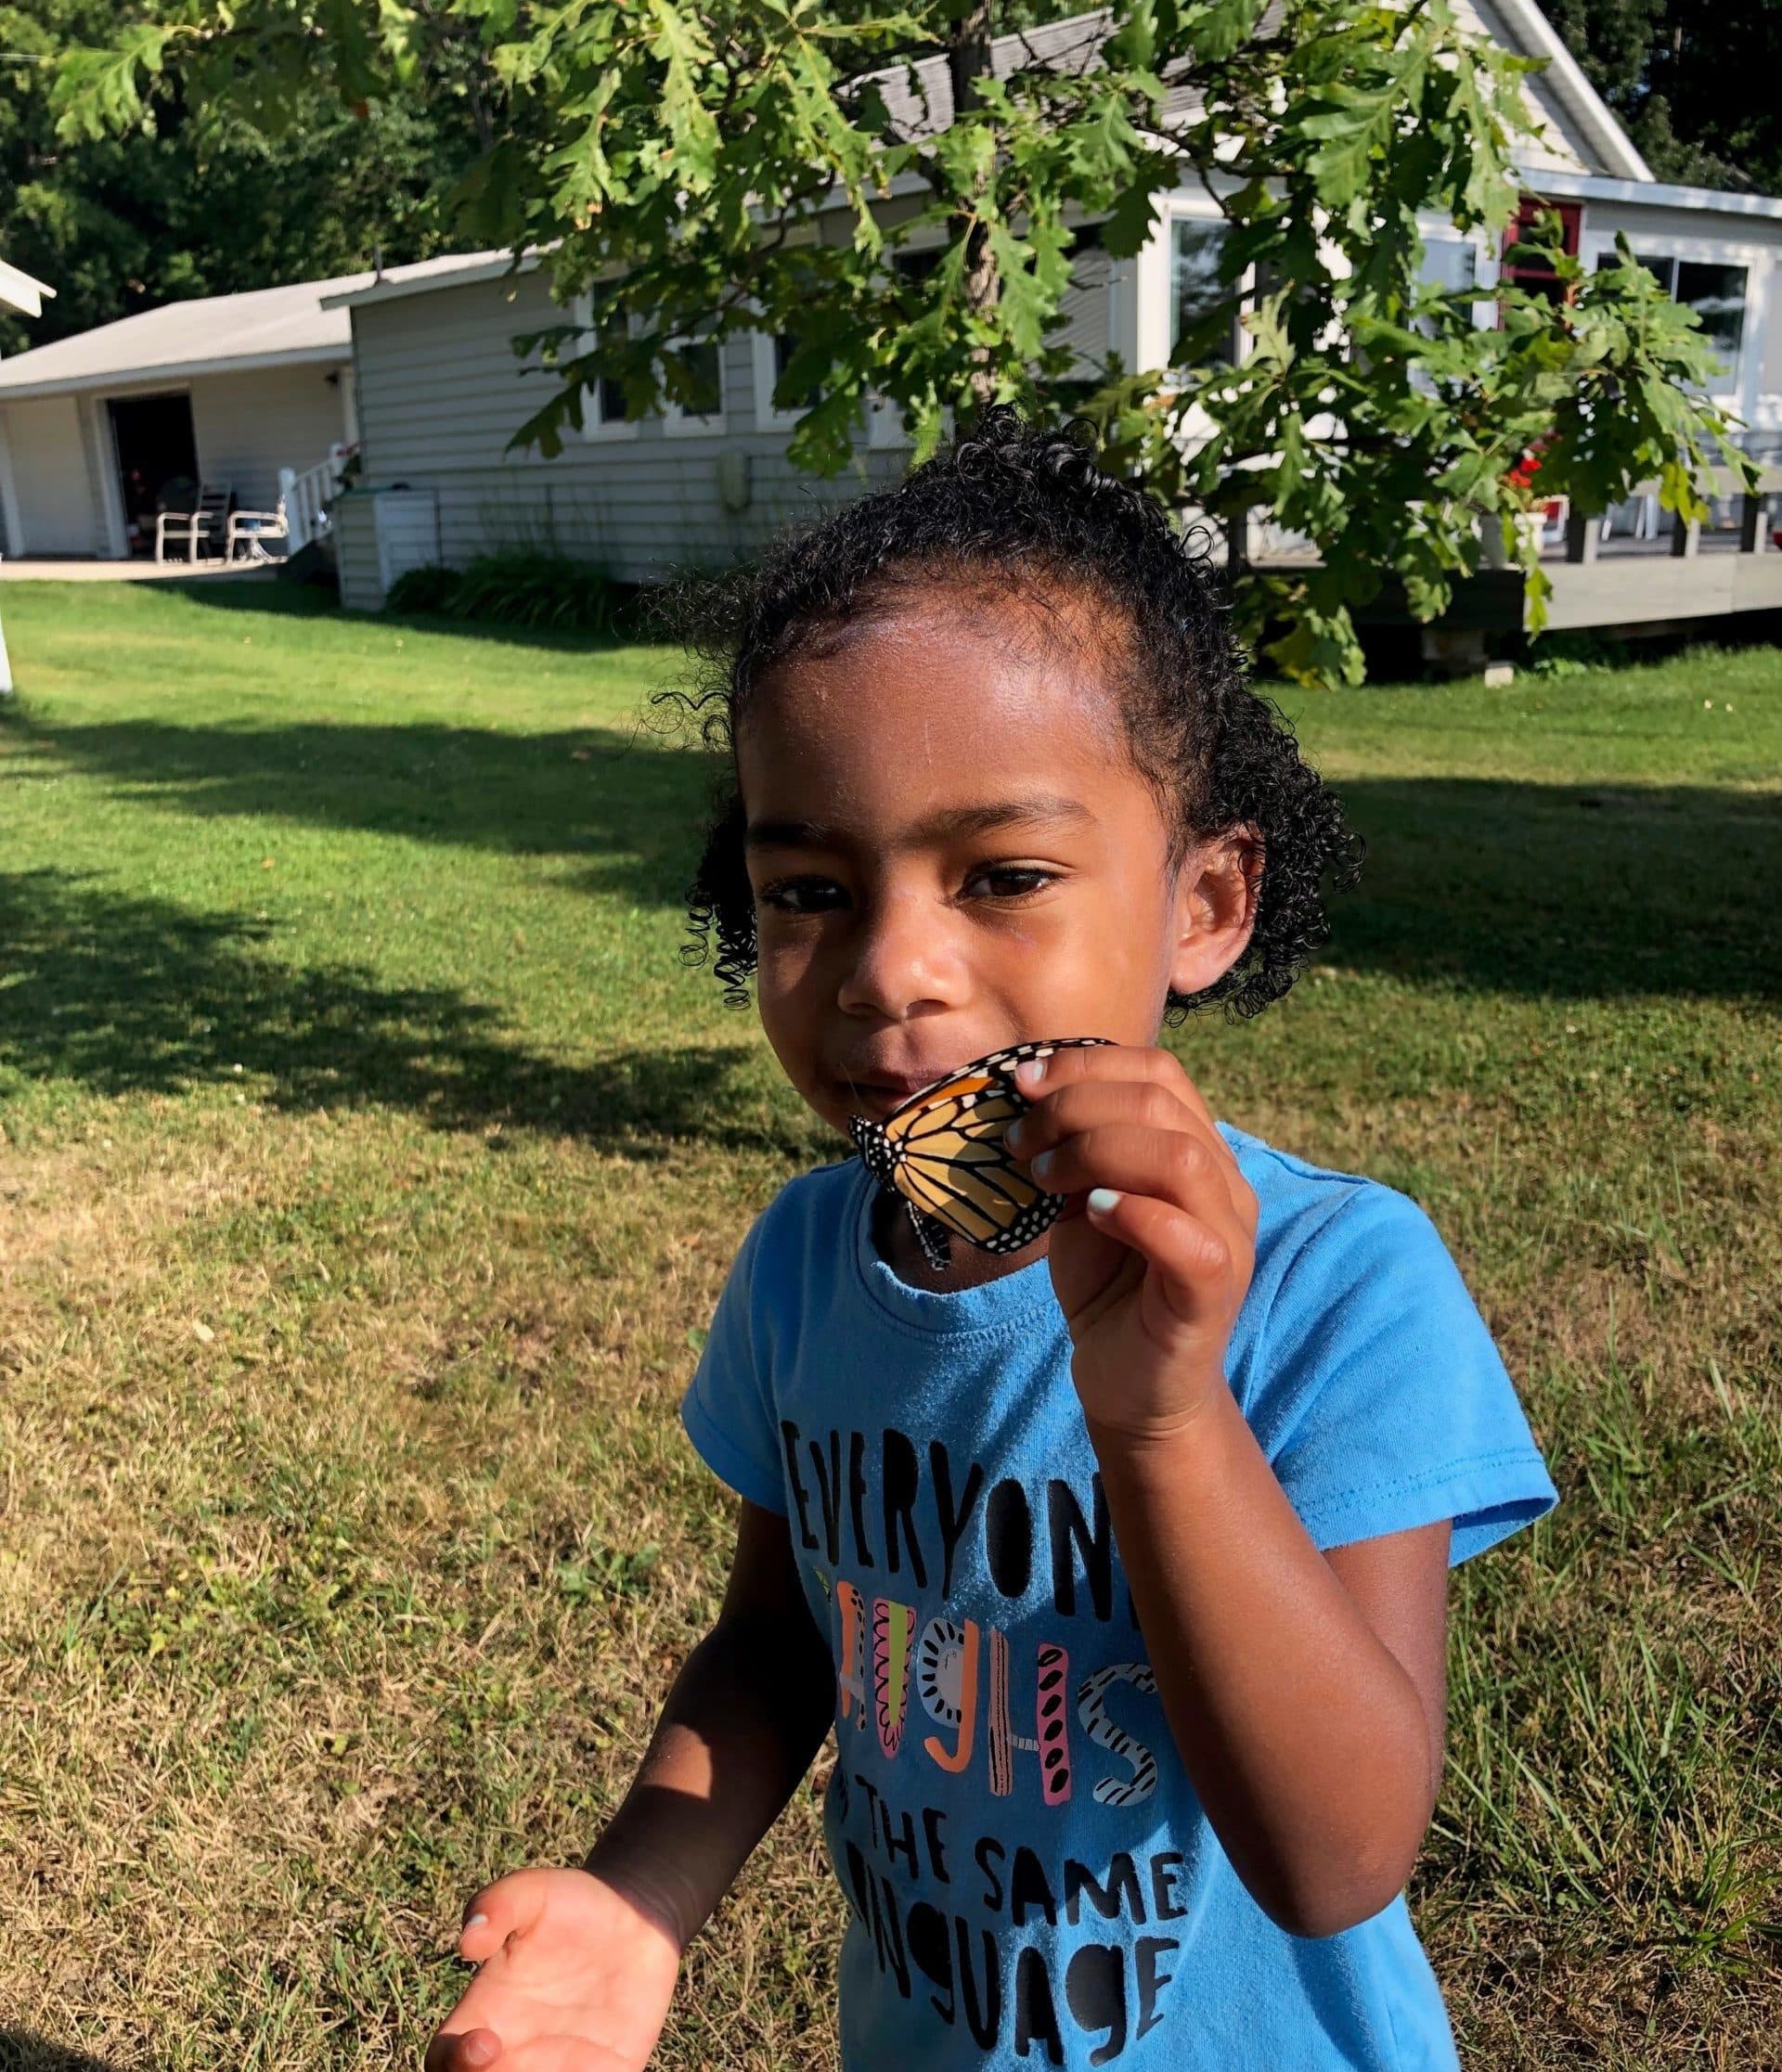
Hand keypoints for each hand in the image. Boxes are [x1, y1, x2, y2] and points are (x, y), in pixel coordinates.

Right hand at [425, 1865, 681, 2071]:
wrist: (634, 1914)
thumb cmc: (571, 1903)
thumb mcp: (533, 1891)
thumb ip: (497, 1904)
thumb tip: (468, 1942)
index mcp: (486, 2013)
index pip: (446, 2058)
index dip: (452, 2062)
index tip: (484, 2042)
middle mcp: (517, 2049)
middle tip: (517, 2063)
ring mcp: (561, 2065)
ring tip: (558, 2067)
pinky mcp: (609, 2070)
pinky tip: (597, 2068)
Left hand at [1006, 1043, 1256, 1443]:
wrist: (1130, 1385)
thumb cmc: (1107, 1284)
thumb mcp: (1081, 1197)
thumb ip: (1074, 1146)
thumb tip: (1026, 1091)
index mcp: (1198, 1150)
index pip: (1159, 1071)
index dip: (1086, 1064)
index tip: (1021, 1082)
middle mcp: (1225, 1185)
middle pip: (1162, 1103)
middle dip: (1074, 1106)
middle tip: (1021, 1141)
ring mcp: (1228, 1237)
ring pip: (1180, 1157)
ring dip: (1094, 1151)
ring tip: (1045, 1177)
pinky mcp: (1214, 1292)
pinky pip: (1189, 1238)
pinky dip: (1133, 1213)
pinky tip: (1090, 1214)